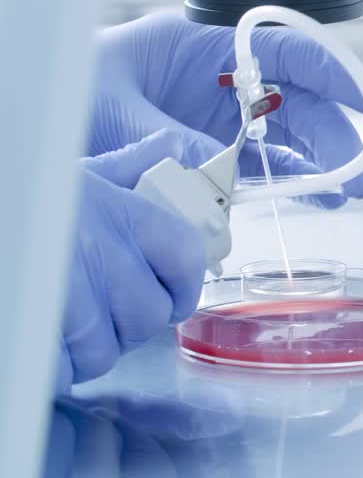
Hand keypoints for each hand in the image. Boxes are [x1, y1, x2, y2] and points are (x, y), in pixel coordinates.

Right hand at [58, 131, 208, 392]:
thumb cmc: (19, 197)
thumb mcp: (71, 172)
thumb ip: (125, 166)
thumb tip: (168, 147)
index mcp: (119, 210)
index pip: (186, 255)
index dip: (184, 285)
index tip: (172, 297)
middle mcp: (100, 251)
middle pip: (149, 315)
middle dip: (128, 325)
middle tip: (101, 314)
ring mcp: (65, 295)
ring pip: (105, 351)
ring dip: (87, 351)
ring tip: (64, 327)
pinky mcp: (34, 331)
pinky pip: (63, 372)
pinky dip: (54, 369)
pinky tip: (43, 342)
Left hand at [90, 12, 362, 207]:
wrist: (36, 110)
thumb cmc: (69, 85)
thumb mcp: (115, 110)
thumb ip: (172, 138)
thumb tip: (218, 171)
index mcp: (202, 47)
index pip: (290, 55)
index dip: (343, 77)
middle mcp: (220, 80)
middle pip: (297, 103)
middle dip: (334, 136)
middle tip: (357, 172)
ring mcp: (216, 116)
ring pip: (285, 137)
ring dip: (317, 165)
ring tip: (343, 192)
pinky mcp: (207, 151)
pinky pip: (258, 166)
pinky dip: (284, 183)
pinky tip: (307, 197)